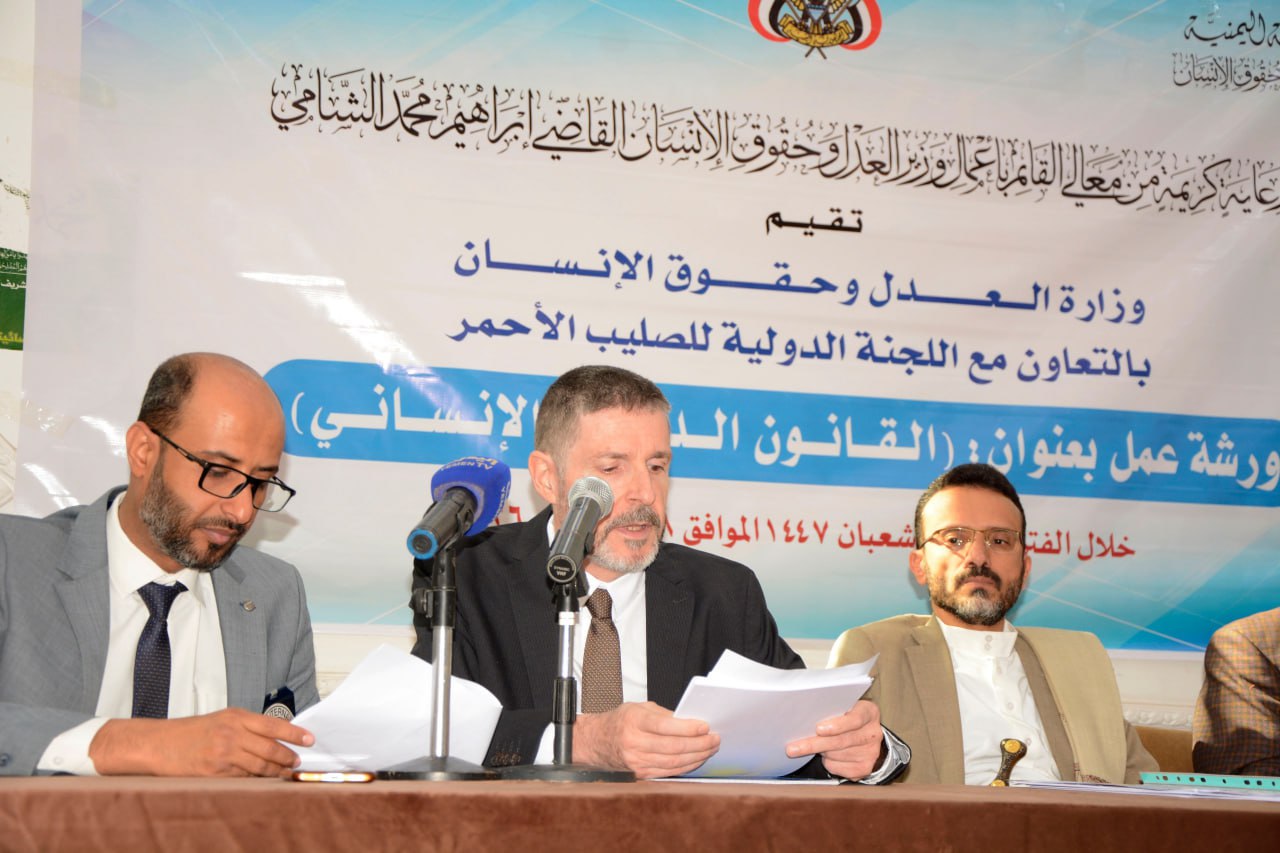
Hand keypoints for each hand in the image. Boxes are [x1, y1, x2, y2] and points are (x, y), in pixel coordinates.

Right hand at [89, 707, 314, 776]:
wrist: (160, 744)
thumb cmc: (193, 731)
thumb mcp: (223, 719)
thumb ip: (249, 726)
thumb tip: (278, 737)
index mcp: (236, 717)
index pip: (274, 725)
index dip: (295, 734)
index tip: (310, 739)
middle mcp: (232, 734)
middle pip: (271, 749)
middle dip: (288, 757)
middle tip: (298, 762)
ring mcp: (224, 755)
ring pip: (260, 766)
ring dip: (277, 771)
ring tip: (286, 773)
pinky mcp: (215, 773)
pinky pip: (243, 778)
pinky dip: (256, 780)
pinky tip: (263, 780)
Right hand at [573, 701, 719, 778]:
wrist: (598, 741)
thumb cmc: (622, 721)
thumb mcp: (640, 708)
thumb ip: (665, 715)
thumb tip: (691, 722)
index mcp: (634, 721)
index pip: (665, 726)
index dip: (688, 728)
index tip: (705, 726)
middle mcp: (634, 742)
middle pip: (673, 747)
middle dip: (699, 744)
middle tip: (714, 739)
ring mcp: (637, 761)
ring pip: (673, 762)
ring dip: (697, 757)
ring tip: (711, 749)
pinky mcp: (641, 773)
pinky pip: (669, 772)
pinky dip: (686, 766)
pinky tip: (697, 760)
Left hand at [785, 699, 882, 779]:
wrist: (865, 734)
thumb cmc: (846, 716)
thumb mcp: (844, 706)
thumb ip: (830, 709)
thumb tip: (802, 716)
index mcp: (869, 712)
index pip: (855, 719)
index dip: (836, 725)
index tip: (818, 729)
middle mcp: (873, 733)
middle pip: (841, 741)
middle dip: (814, 744)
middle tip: (792, 748)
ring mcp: (871, 752)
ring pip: (836, 755)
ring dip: (820, 752)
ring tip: (815, 744)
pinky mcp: (864, 768)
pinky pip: (837, 768)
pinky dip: (827, 762)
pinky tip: (827, 755)